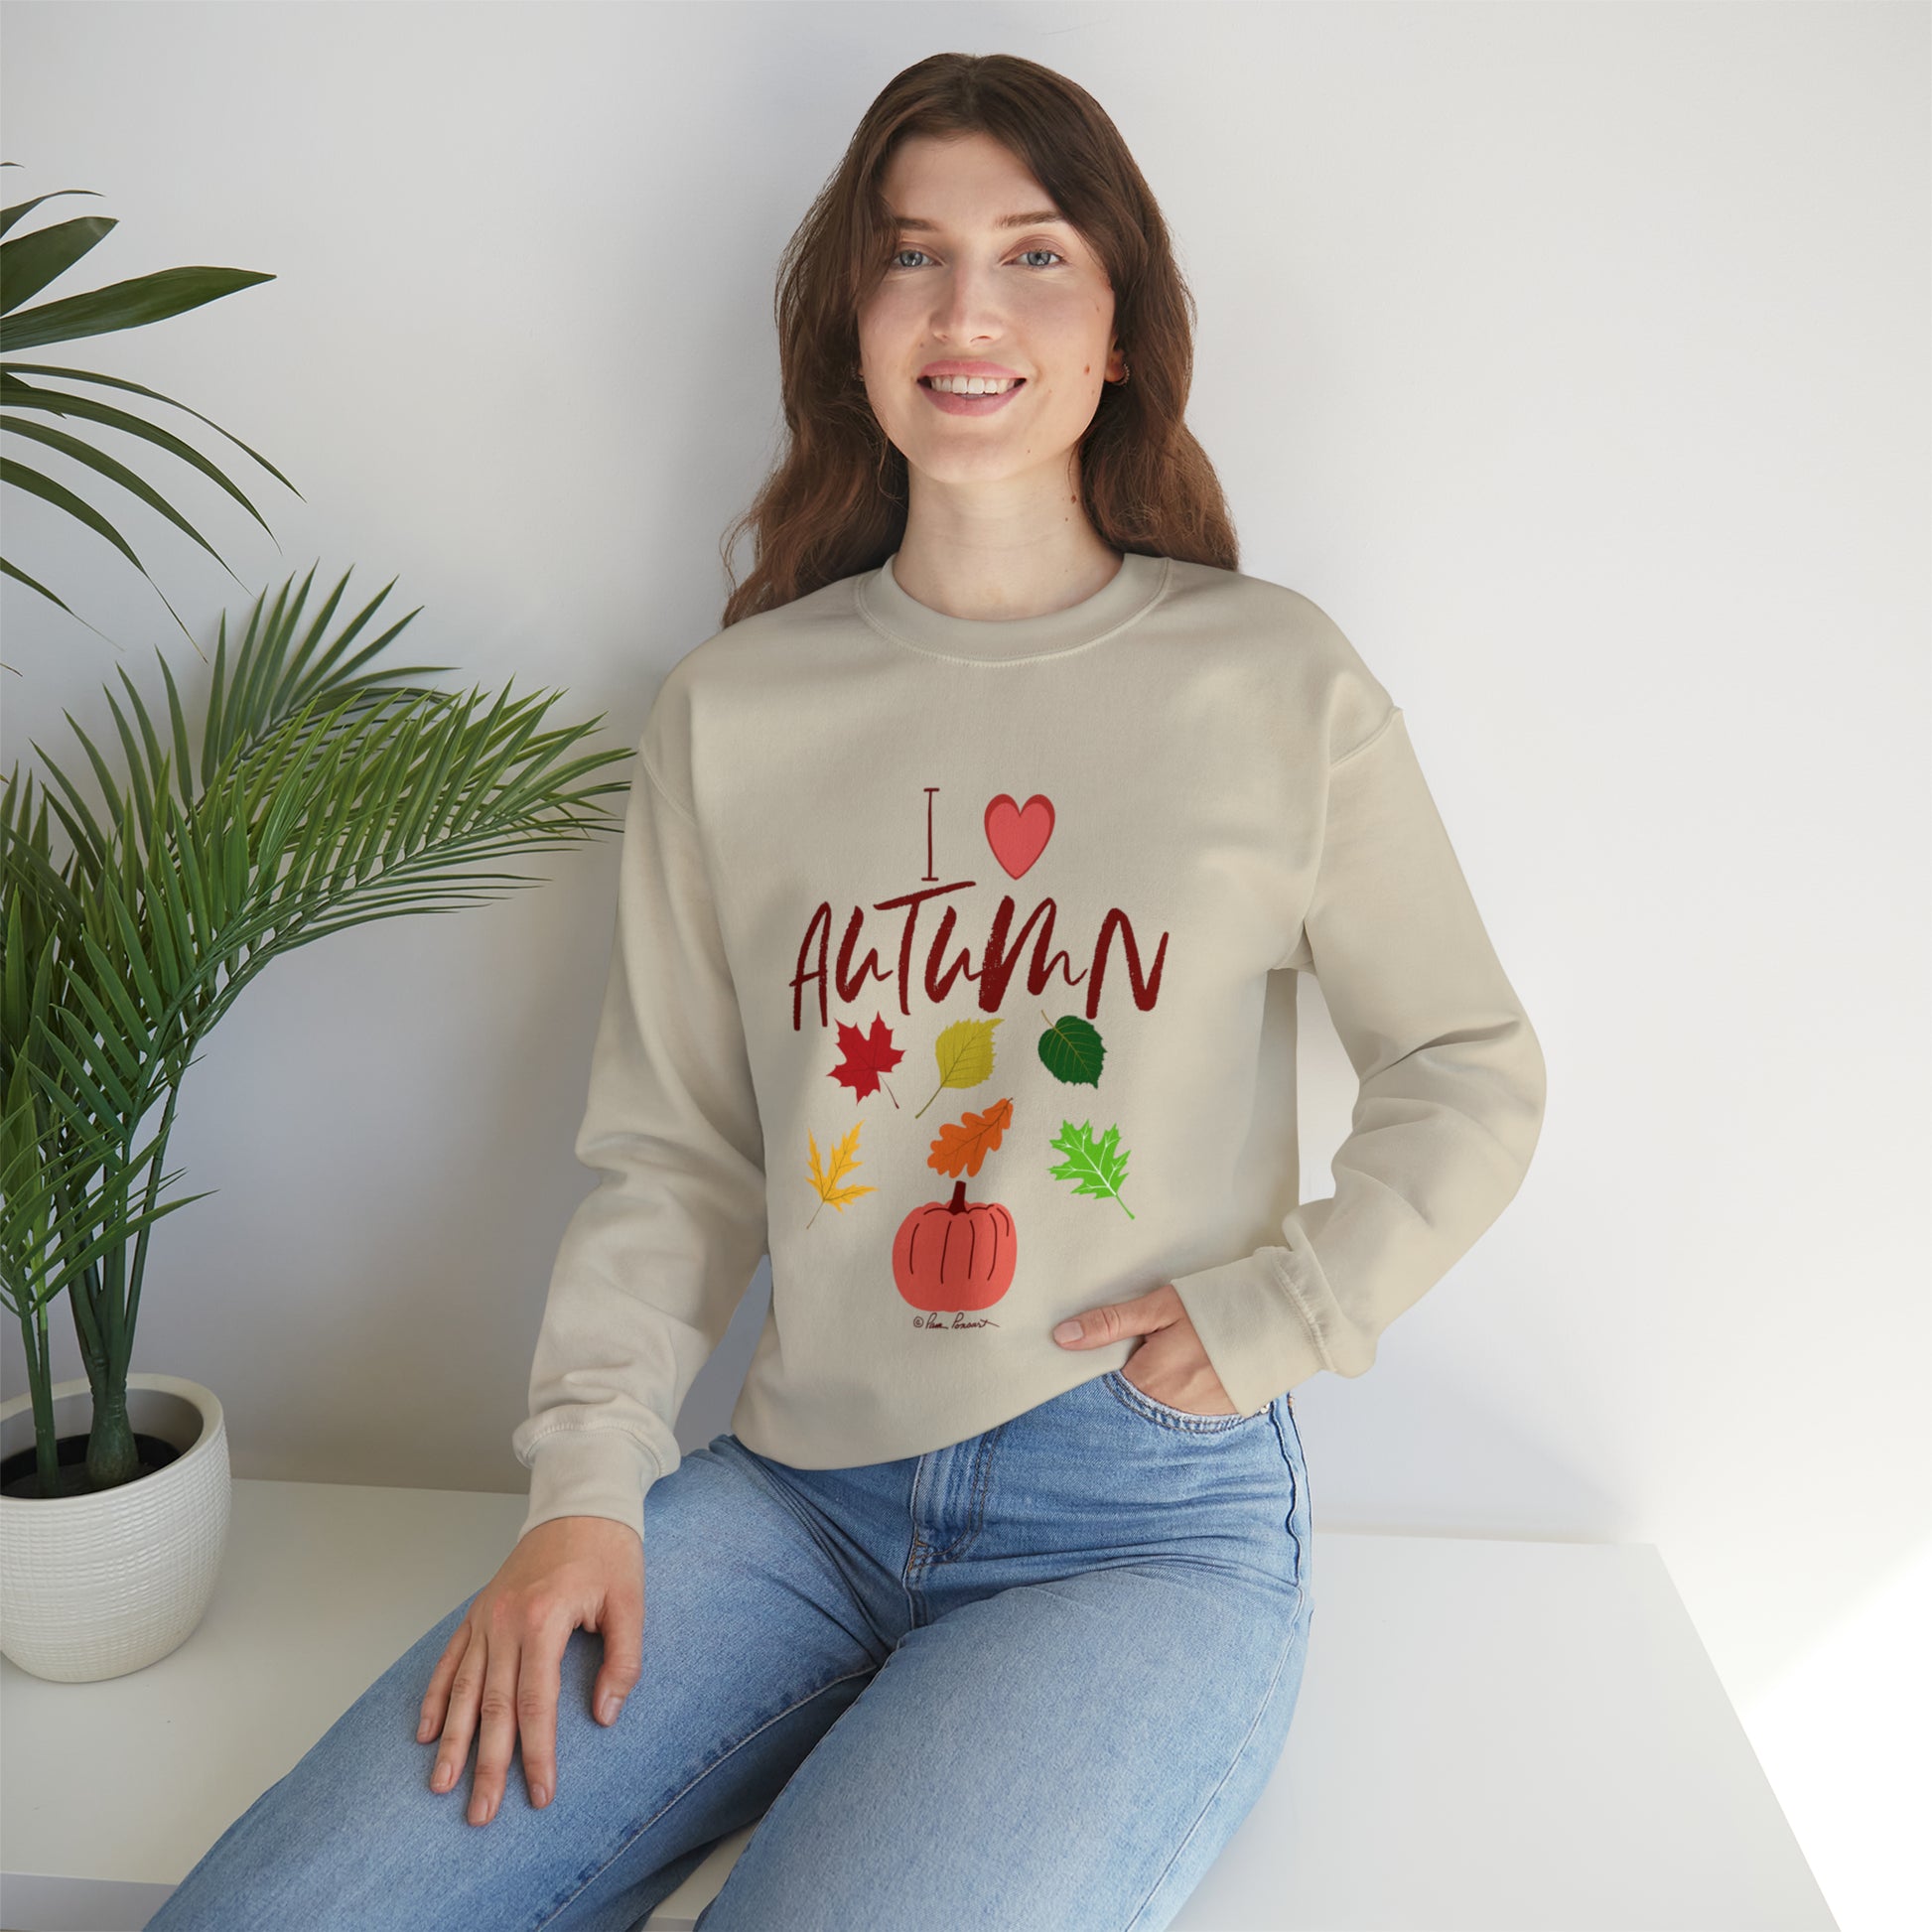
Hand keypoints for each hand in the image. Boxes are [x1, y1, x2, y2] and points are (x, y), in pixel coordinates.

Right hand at [418, 1514, 642, 1825]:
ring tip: (441, 1786)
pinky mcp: (479, 1612)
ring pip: (462, 1689)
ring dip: (452, 1741)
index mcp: (544, 1620)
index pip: (535, 1703)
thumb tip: (604, 1715)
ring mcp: (486, 1617)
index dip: (537, 1753)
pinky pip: (450, 1660)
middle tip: (481, 1813)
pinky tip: (426, 1732)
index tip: (539, 1793)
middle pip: (492, 1706)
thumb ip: (623, 1661)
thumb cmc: (609, 1552)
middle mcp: (505, 1621)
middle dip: (486, 1764)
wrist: (580, 1503)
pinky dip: (435, 1697)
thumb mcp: (630, 1603)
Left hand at [1052, 1282, 1238, 1415]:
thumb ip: (1110, 1324)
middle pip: (1132, 1403)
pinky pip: (1187, 1415)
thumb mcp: (1160, 1307)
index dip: (1101, 1374)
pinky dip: (1182, 1399)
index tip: (1101, 1360)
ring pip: (1159, 1410)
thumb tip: (1062, 1337)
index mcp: (1149, 1380)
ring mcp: (1197, 1418)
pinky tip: (1193, 1375)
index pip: (1105, 1390)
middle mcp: (1169, 1409)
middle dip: (1130, 1384)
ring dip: (1156, 1393)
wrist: (1282, 1320)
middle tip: (1148, 1355)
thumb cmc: (1217, 1306)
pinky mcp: (1220, 1418)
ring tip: (1175, 1362)